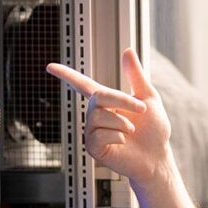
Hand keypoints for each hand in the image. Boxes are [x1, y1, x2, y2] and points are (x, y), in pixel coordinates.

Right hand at [46, 48, 171, 184]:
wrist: (157, 157)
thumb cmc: (154, 130)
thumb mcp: (149, 98)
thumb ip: (136, 75)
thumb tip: (128, 51)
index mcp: (108, 103)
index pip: (83, 85)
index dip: (67, 75)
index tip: (50, 66)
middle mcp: (96, 116)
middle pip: (98, 97)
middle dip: (122, 100)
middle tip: (142, 109)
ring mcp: (93, 132)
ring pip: (98, 116)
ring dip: (122, 121)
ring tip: (132, 130)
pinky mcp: (94, 148)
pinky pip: (98, 135)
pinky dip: (116, 135)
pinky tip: (123, 141)